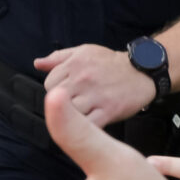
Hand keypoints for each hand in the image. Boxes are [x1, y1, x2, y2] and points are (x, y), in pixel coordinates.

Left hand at [33, 42, 158, 126]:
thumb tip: (37, 64)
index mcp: (74, 64)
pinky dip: (86, 128)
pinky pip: (89, 125)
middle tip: (72, 107)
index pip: (49, 84)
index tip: (66, 94)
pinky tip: (89, 126)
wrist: (142, 70)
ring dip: (73, 118)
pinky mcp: (109, 110)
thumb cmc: (110, 62)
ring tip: (81, 116)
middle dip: (62, 105)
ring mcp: (95, 95)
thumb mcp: (84, 51)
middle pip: (57, 100)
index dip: (55, 92)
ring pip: (70, 113)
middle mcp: (82, 79)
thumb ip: (58, 57)